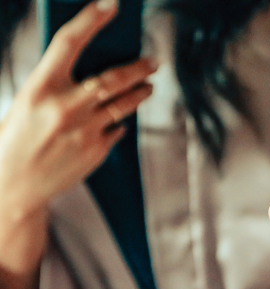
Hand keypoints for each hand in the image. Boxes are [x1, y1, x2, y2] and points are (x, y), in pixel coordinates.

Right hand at [0, 0, 155, 221]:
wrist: (13, 186)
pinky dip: (118, 122)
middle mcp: (64, 107)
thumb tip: (92, 66)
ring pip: (124, 103)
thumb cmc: (16, 138)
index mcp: (39, 87)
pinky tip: (116, 120)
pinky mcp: (96, 151)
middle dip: (138, 68)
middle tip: (153, 62)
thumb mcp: (26, 102)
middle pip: (113, 78)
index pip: (69, 43)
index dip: (91, 20)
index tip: (110, 5)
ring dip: (140, 92)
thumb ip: (57, 84)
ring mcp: (84, 130)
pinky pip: (116, 129)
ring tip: (148, 86)